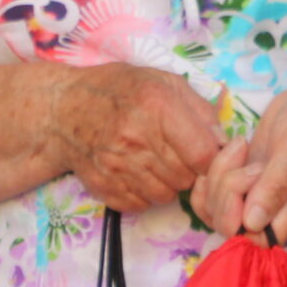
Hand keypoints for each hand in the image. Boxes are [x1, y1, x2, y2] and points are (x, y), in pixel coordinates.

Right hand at [48, 66, 225, 213]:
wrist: (64, 109)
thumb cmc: (120, 89)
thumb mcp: (163, 81)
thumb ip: (199, 108)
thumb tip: (223, 142)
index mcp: (156, 106)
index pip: (202, 154)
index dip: (211, 158)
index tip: (204, 152)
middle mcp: (136, 138)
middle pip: (186, 178)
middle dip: (188, 169)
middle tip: (176, 154)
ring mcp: (117, 166)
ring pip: (166, 196)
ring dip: (168, 183)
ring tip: (155, 161)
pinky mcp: (103, 187)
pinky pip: (141, 205)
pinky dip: (144, 193)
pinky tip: (137, 172)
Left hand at [190, 77, 286, 245]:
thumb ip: (276, 186)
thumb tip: (252, 223)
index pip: (254, 240)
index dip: (236, 217)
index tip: (245, 177)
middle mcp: (270, 213)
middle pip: (227, 225)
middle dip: (224, 189)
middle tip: (243, 154)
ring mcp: (252, 198)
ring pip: (214, 209)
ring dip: (216, 176)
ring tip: (239, 147)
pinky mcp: (240, 183)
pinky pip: (211, 193)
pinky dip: (210, 173)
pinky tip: (225, 150)